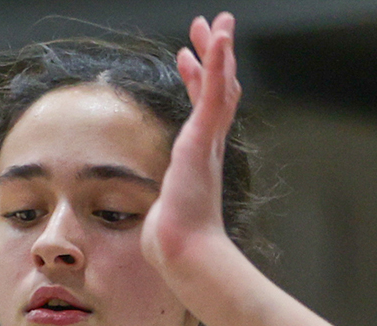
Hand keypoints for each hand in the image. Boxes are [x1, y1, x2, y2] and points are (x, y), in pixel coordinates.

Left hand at [142, 14, 241, 280]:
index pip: (205, 109)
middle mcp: (208, 144)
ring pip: (221, 84)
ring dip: (218, 52)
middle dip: (214, 57)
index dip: (200, 81)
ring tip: (215, 24)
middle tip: (212, 27)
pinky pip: (215, 92)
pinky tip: (219, 38)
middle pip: (219, 89)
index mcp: (200, 156)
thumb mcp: (164, 210)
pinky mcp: (202, 139)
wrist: (184, 250)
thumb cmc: (173, 239)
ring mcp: (207, 140)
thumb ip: (162, 204)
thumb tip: (155, 220)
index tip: (188, 58)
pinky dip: (218, 63)